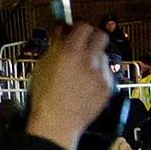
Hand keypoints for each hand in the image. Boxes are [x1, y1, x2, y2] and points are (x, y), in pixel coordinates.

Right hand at [26, 24, 113, 149]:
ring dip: (94, 57)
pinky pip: (106, 73)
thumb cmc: (45, 97)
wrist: (58, 123)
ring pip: (103, 55)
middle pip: (101, 35)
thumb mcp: (42, 65)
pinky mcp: (108, 87)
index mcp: (70, 51)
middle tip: (83, 43)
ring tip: (82, 69)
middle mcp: (89, 59)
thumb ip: (55, 46)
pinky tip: (86, 84)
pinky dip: (98, 74)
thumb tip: (61, 34)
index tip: (73, 30)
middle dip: (92, 37)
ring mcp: (101, 74)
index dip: (77, 27)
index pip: (82, 26)